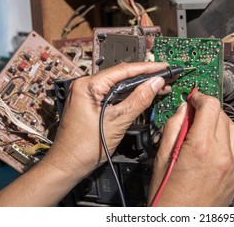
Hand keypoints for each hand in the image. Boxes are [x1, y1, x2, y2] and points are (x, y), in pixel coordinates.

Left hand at [43, 62, 169, 178]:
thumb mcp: (117, 122)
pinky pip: (113, 94)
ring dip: (139, 86)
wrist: (68, 165)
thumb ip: (138, 100)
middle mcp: (85, 85)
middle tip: (165, 76)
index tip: (163, 67)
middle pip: (122, 75)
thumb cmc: (84, 148)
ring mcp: (87, 94)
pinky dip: (129, 95)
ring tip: (159, 86)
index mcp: (88, 86)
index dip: (147, 68)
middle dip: (145, 77)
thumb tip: (155, 84)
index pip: (124, 70)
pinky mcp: (91, 102)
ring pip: (119, 85)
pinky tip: (143, 95)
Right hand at [148, 92, 233, 205]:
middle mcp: (222, 155)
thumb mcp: (162, 157)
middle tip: (194, 113)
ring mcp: (232, 167)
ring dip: (219, 123)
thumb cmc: (167, 198)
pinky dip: (227, 139)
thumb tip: (183, 110)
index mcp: (201, 147)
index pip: (210, 106)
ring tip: (204, 128)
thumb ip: (173, 127)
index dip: (200, 97)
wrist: (181, 222)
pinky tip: (213, 143)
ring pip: (233, 129)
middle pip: (222, 115)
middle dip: (208, 109)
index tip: (194, 98)